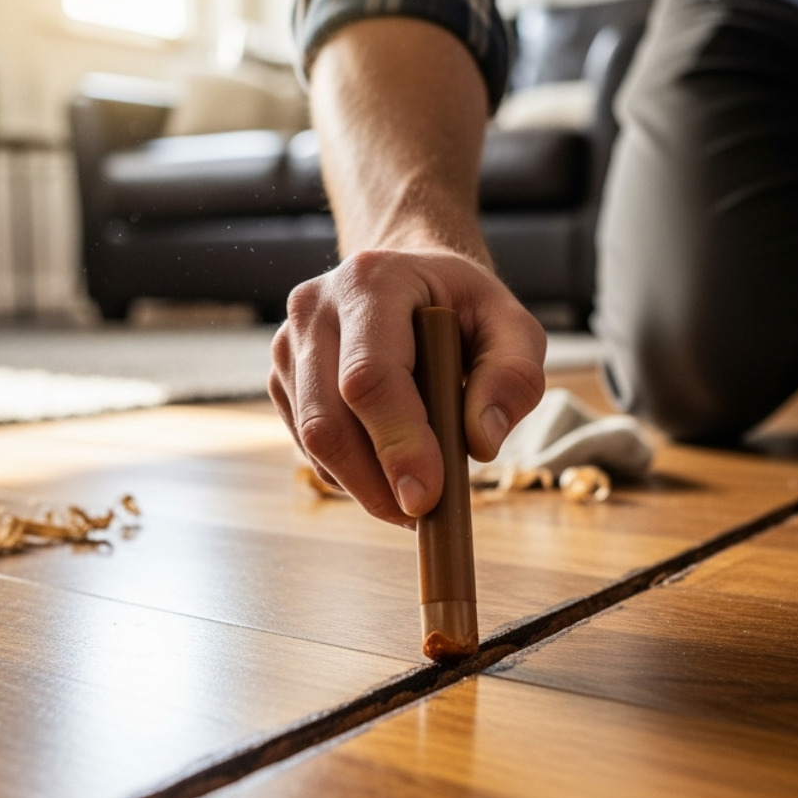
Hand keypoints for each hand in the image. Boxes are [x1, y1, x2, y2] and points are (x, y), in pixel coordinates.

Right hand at [269, 248, 546, 525]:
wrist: (413, 281)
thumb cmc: (465, 307)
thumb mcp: (512, 327)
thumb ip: (513, 377)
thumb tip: (481, 443)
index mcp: (371, 283)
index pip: (370, 377)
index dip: (397, 443)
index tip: (428, 497)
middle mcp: (315, 309)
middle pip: (327, 419)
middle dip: (374, 482)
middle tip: (422, 516)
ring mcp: (290, 346)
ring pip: (313, 441)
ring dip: (364, 484)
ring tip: (418, 489)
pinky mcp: (284, 381)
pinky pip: (308, 448)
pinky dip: (350, 474)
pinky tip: (389, 465)